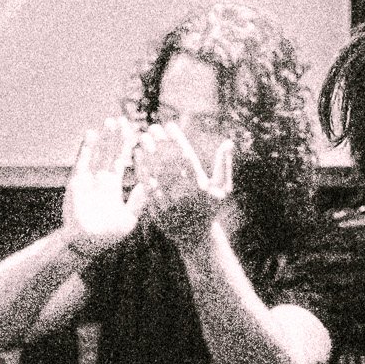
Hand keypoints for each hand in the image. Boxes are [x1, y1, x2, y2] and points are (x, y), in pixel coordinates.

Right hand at [62, 118, 149, 257]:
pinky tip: (91, 133)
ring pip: (98, 153)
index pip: (124, 161)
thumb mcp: (129, 218)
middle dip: (117, 137)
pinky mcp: (77, 180)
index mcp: (114, 186)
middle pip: (110, 153)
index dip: (130, 148)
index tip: (138, 132)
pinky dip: (86, 147)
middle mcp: (101, 179)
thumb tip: (150, 183)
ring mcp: (89, 179)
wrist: (85, 244)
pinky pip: (82, 160)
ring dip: (104, 138)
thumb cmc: (108, 235)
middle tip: (124, 119)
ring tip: (110, 121)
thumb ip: (139, 200)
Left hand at [135, 121, 234, 246]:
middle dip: (159, 143)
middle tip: (152, 128)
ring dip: (147, 154)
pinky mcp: (157, 210)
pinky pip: (146, 187)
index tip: (170, 125)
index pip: (187, 157)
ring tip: (141, 139)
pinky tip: (136, 158)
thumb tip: (228, 142)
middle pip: (168, 163)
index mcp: (200, 186)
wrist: (195, 239)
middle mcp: (184, 194)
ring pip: (154, 173)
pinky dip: (141, 171)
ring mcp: (169, 203)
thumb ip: (225, 165)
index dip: (177, 139)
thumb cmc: (210, 210)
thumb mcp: (224, 189)